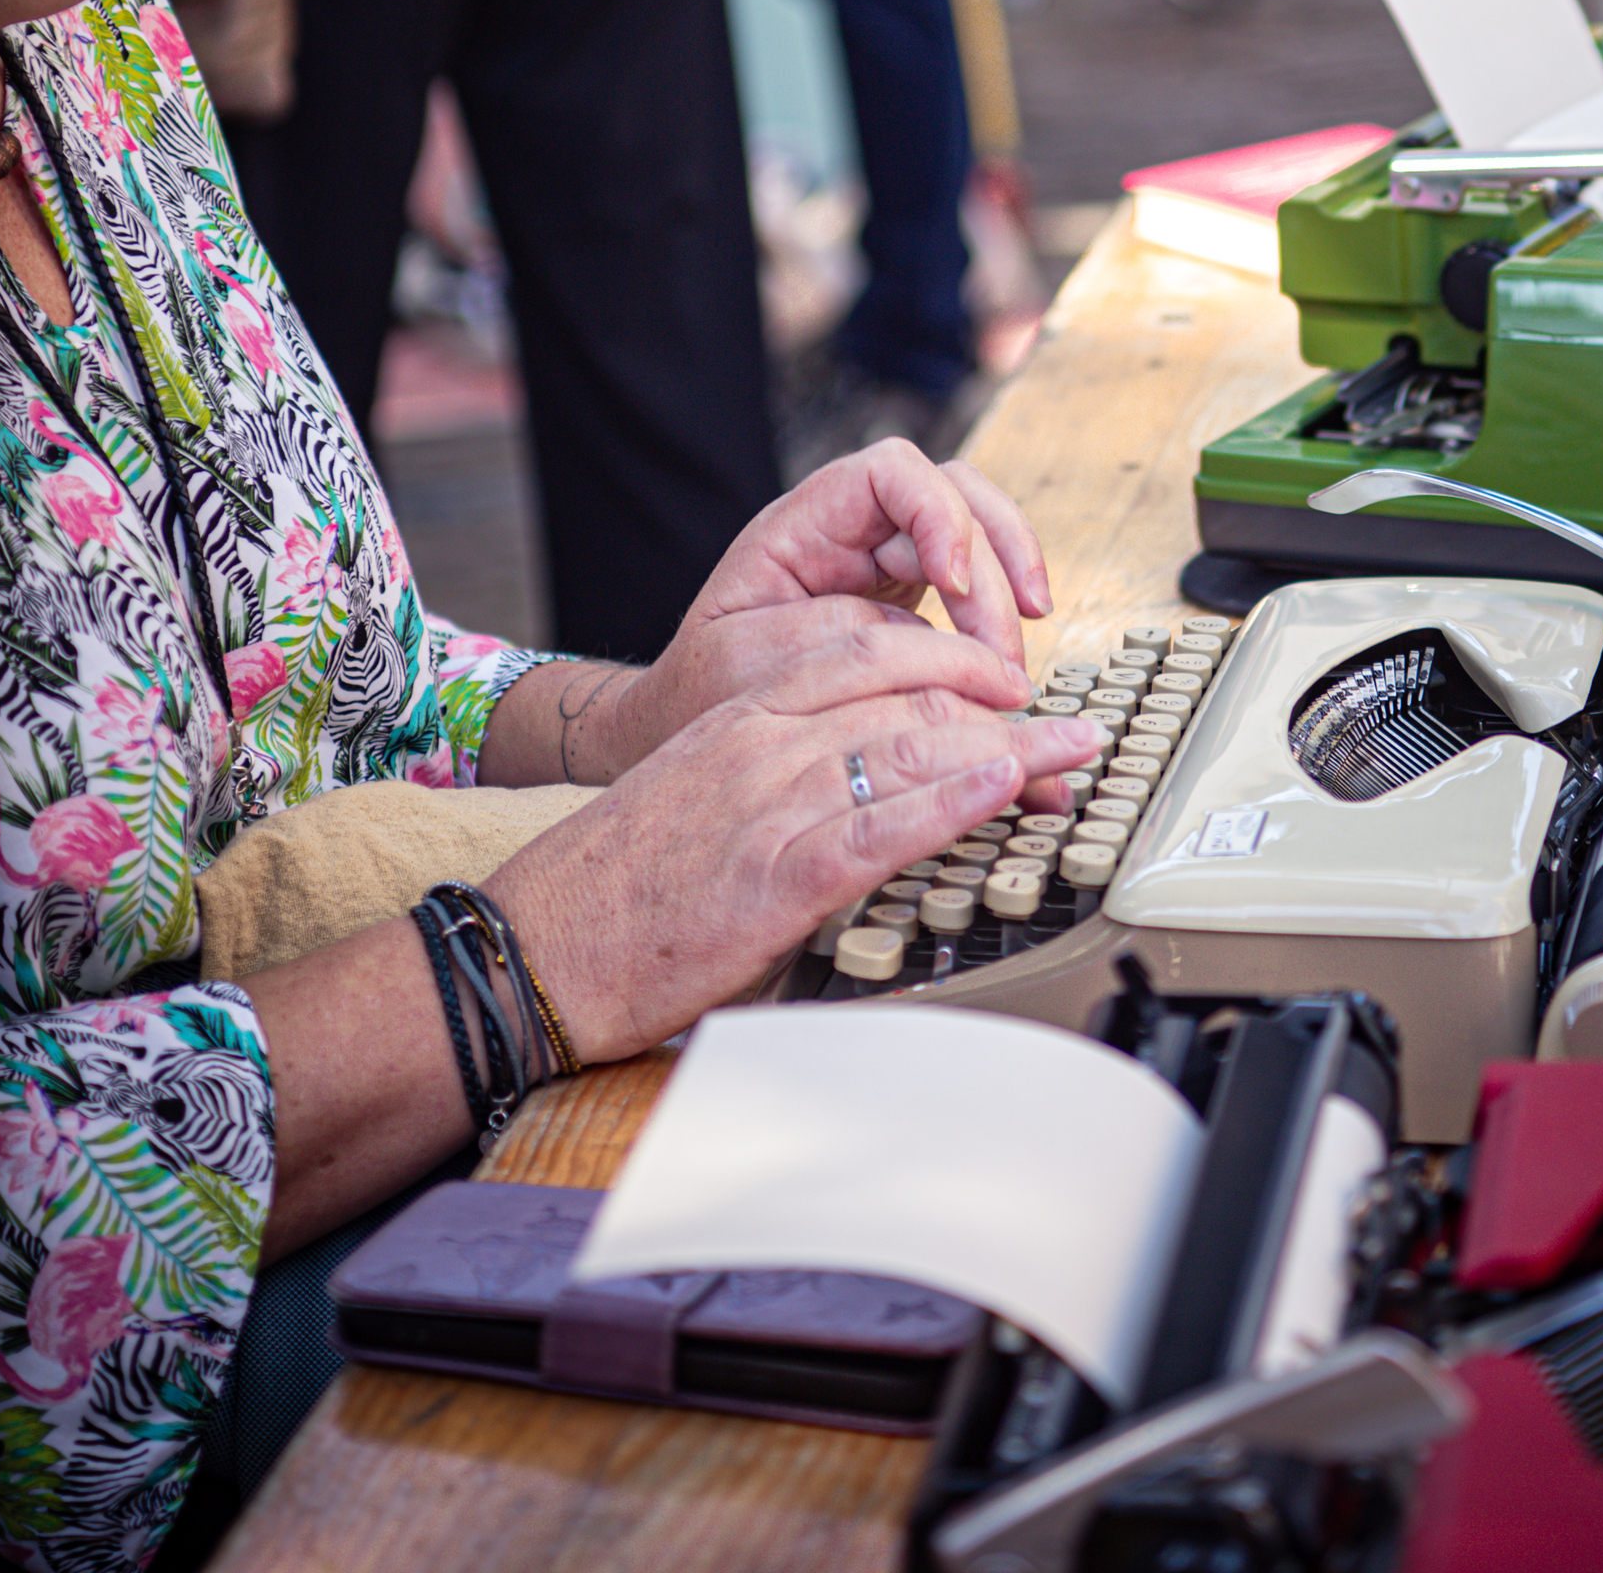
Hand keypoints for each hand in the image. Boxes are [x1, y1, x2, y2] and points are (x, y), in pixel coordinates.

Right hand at [489, 620, 1103, 1064]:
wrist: (533, 947)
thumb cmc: (615, 885)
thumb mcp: (698, 791)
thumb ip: (773, 771)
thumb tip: (859, 783)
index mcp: (745, 714)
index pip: (873, 654)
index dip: (957, 662)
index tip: (1009, 685)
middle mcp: (765, 742)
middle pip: (911, 694)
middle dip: (1005, 705)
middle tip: (1068, 726)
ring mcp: (772, 804)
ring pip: (912, 747)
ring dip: (1011, 750)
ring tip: (1069, 756)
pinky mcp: (777, 878)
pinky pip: (883, 825)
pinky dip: (953, 802)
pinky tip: (1000, 790)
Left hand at [605, 443, 1049, 756]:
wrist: (694, 725)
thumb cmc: (711, 689)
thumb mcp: (753, 660)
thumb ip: (834, 639)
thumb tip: (930, 641)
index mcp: (805, 522)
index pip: (890, 471)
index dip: (936, 513)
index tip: (954, 584)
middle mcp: (856, 526)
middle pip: (954, 495)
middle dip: (993, 566)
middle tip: (1002, 655)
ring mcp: (890, 557)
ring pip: (979, 531)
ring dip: (1011, 585)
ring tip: (1017, 660)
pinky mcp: (914, 600)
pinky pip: (977, 585)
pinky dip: (1003, 617)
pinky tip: (1008, 664)